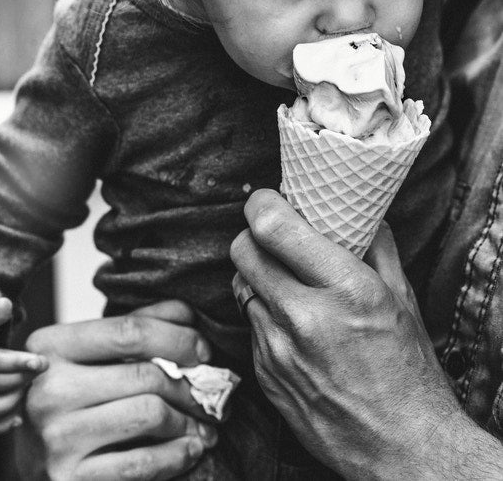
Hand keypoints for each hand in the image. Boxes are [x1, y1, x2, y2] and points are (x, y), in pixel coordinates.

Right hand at [19, 300, 218, 480]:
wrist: (28, 463)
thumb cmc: (68, 401)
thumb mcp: (90, 357)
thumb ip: (134, 329)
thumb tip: (186, 313)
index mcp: (51, 347)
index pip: (129, 331)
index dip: (177, 339)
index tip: (204, 352)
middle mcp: (49, 389)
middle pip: (145, 375)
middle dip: (191, 387)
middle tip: (211, 397)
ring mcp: (57, 436)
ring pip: (150, 414)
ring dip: (189, 421)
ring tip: (202, 425)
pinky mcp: (70, 477)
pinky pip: (143, 463)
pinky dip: (178, 455)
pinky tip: (190, 448)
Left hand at [230, 189, 460, 478]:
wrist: (400, 447)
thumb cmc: (409, 373)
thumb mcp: (403, 301)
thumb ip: (376, 249)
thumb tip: (359, 212)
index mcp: (344, 290)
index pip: (273, 227)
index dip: (261, 204)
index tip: (265, 200)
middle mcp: (303, 316)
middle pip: (242, 250)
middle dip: (253, 236)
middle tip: (270, 238)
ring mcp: (276, 348)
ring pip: (240, 286)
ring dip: (256, 277)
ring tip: (283, 283)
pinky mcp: (263, 372)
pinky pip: (249, 325)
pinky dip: (263, 315)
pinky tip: (289, 326)